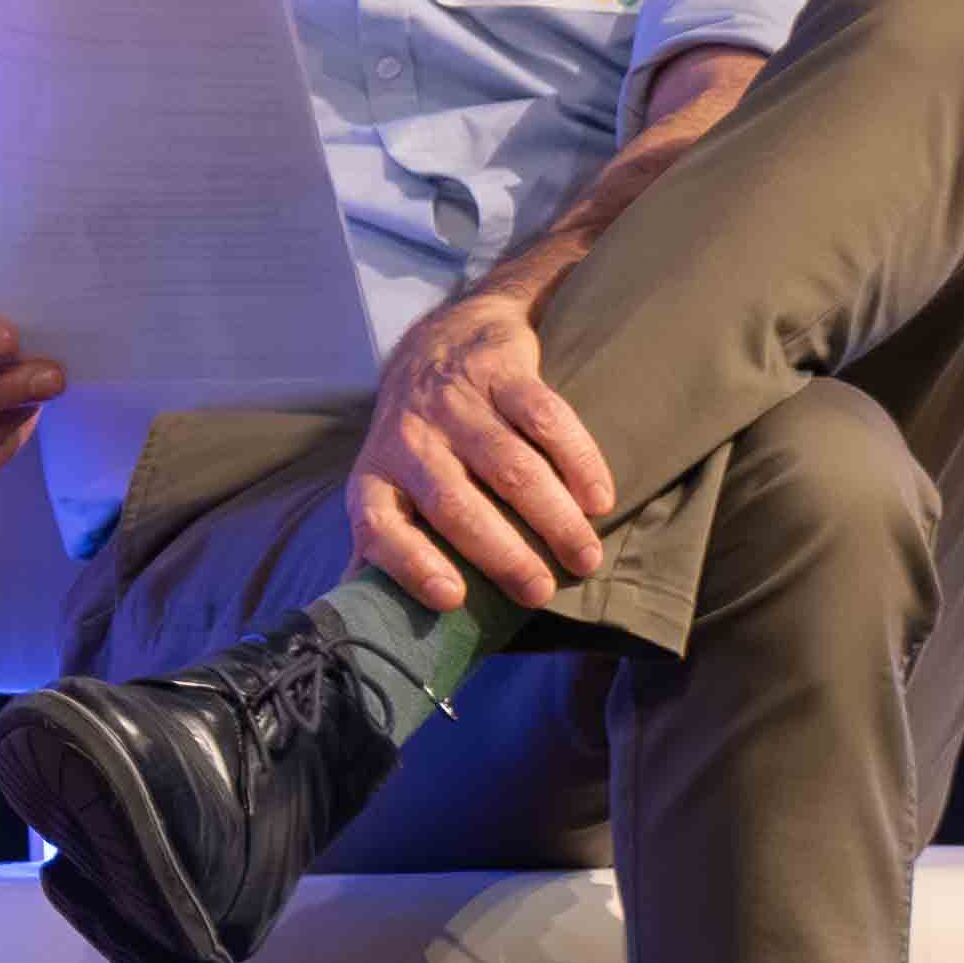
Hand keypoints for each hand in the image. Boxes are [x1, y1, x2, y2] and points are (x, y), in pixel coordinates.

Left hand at [342, 284, 613, 607]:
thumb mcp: (385, 486)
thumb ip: (381, 547)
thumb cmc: (417, 439)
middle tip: (540, 592)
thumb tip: (364, 621)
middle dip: (501, 554)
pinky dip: (577, 462)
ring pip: (509, 467)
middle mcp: (409, 439)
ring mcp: (454, 403)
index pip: (378, 526)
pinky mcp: (500, 370)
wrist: (440, 341)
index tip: (452, 598)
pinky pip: (545, 419)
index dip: (410, 565)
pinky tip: (599, 500)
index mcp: (375, 476)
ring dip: (552, 518)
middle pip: (455, 504)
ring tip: (584, 558)